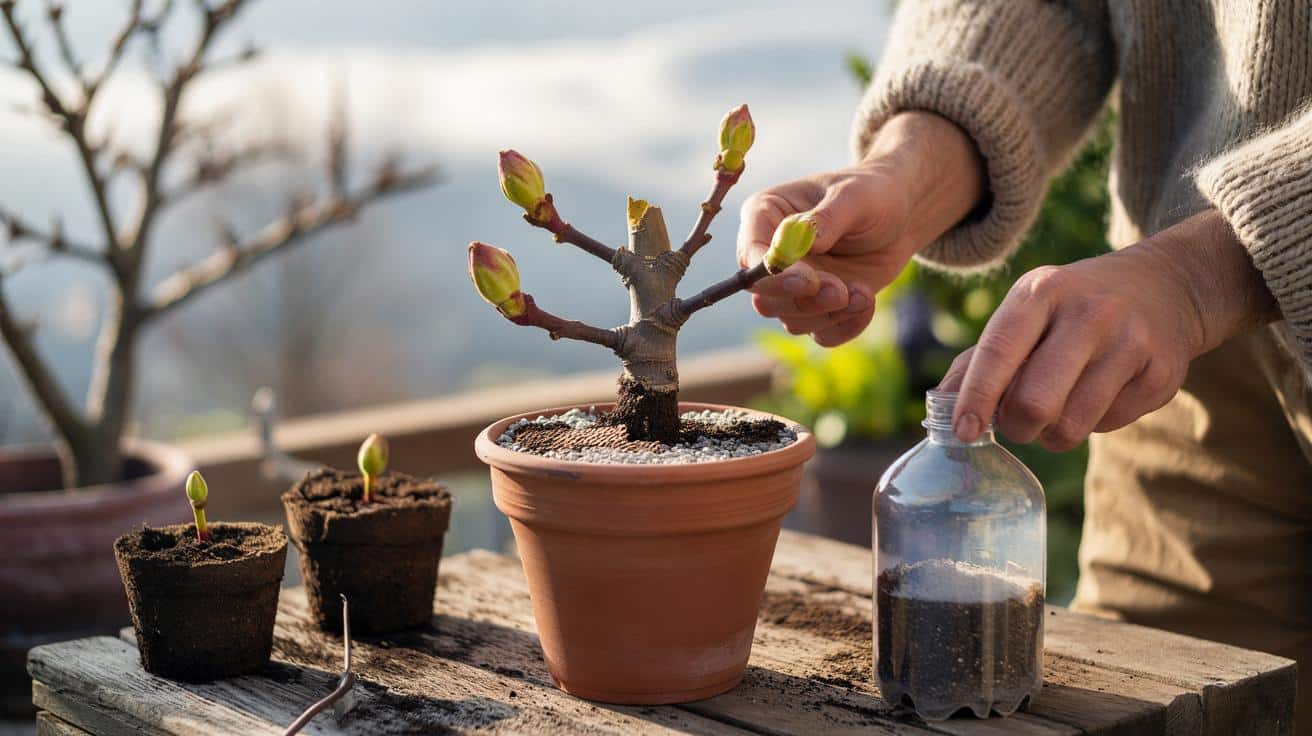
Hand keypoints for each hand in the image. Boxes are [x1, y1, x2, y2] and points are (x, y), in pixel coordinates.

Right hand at [737, 112, 983, 345]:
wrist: (900, 217)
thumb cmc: (872, 194)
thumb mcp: (855, 196)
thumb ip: (827, 217)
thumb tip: (803, 238)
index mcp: (766, 215)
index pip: (751, 253)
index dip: (773, 275)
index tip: (809, 282)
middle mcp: (771, 254)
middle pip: (764, 296)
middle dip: (804, 301)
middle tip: (842, 291)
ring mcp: (792, 285)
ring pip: (792, 319)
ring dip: (830, 314)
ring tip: (864, 292)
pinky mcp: (816, 307)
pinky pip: (820, 334)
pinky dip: (845, 327)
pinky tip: (866, 303)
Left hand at [940, 209, 1278, 450]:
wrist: (1164, 287)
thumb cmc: (1072, 307)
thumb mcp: (1026, 311)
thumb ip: (980, 357)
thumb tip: (940, 405)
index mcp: (1042, 292)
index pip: (998, 353)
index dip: (976, 398)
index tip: (963, 432)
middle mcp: (1088, 312)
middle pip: (1035, 402)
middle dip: (1017, 426)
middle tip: (1017, 422)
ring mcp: (1130, 342)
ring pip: (1071, 425)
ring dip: (1052, 433)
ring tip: (1057, 409)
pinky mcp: (1162, 374)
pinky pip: (1108, 426)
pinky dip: (1093, 424)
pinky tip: (1099, 394)